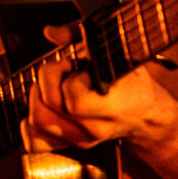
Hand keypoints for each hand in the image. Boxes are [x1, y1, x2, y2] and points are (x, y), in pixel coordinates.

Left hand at [27, 25, 177, 152]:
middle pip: (46, 113)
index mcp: (113, 106)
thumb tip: (50, 33)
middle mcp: (95, 129)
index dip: (71, 80)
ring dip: (37, 99)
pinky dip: (30, 123)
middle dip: (46, 86)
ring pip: (36, 125)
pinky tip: (45, 106)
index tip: (82, 69)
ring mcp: (82, 141)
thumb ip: (80, 34)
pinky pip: (35, 142)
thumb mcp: (113, 48)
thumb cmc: (131, 78)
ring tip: (55, 87)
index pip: (75, 102)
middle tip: (63, 74)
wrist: (147, 115)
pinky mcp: (71, 146)